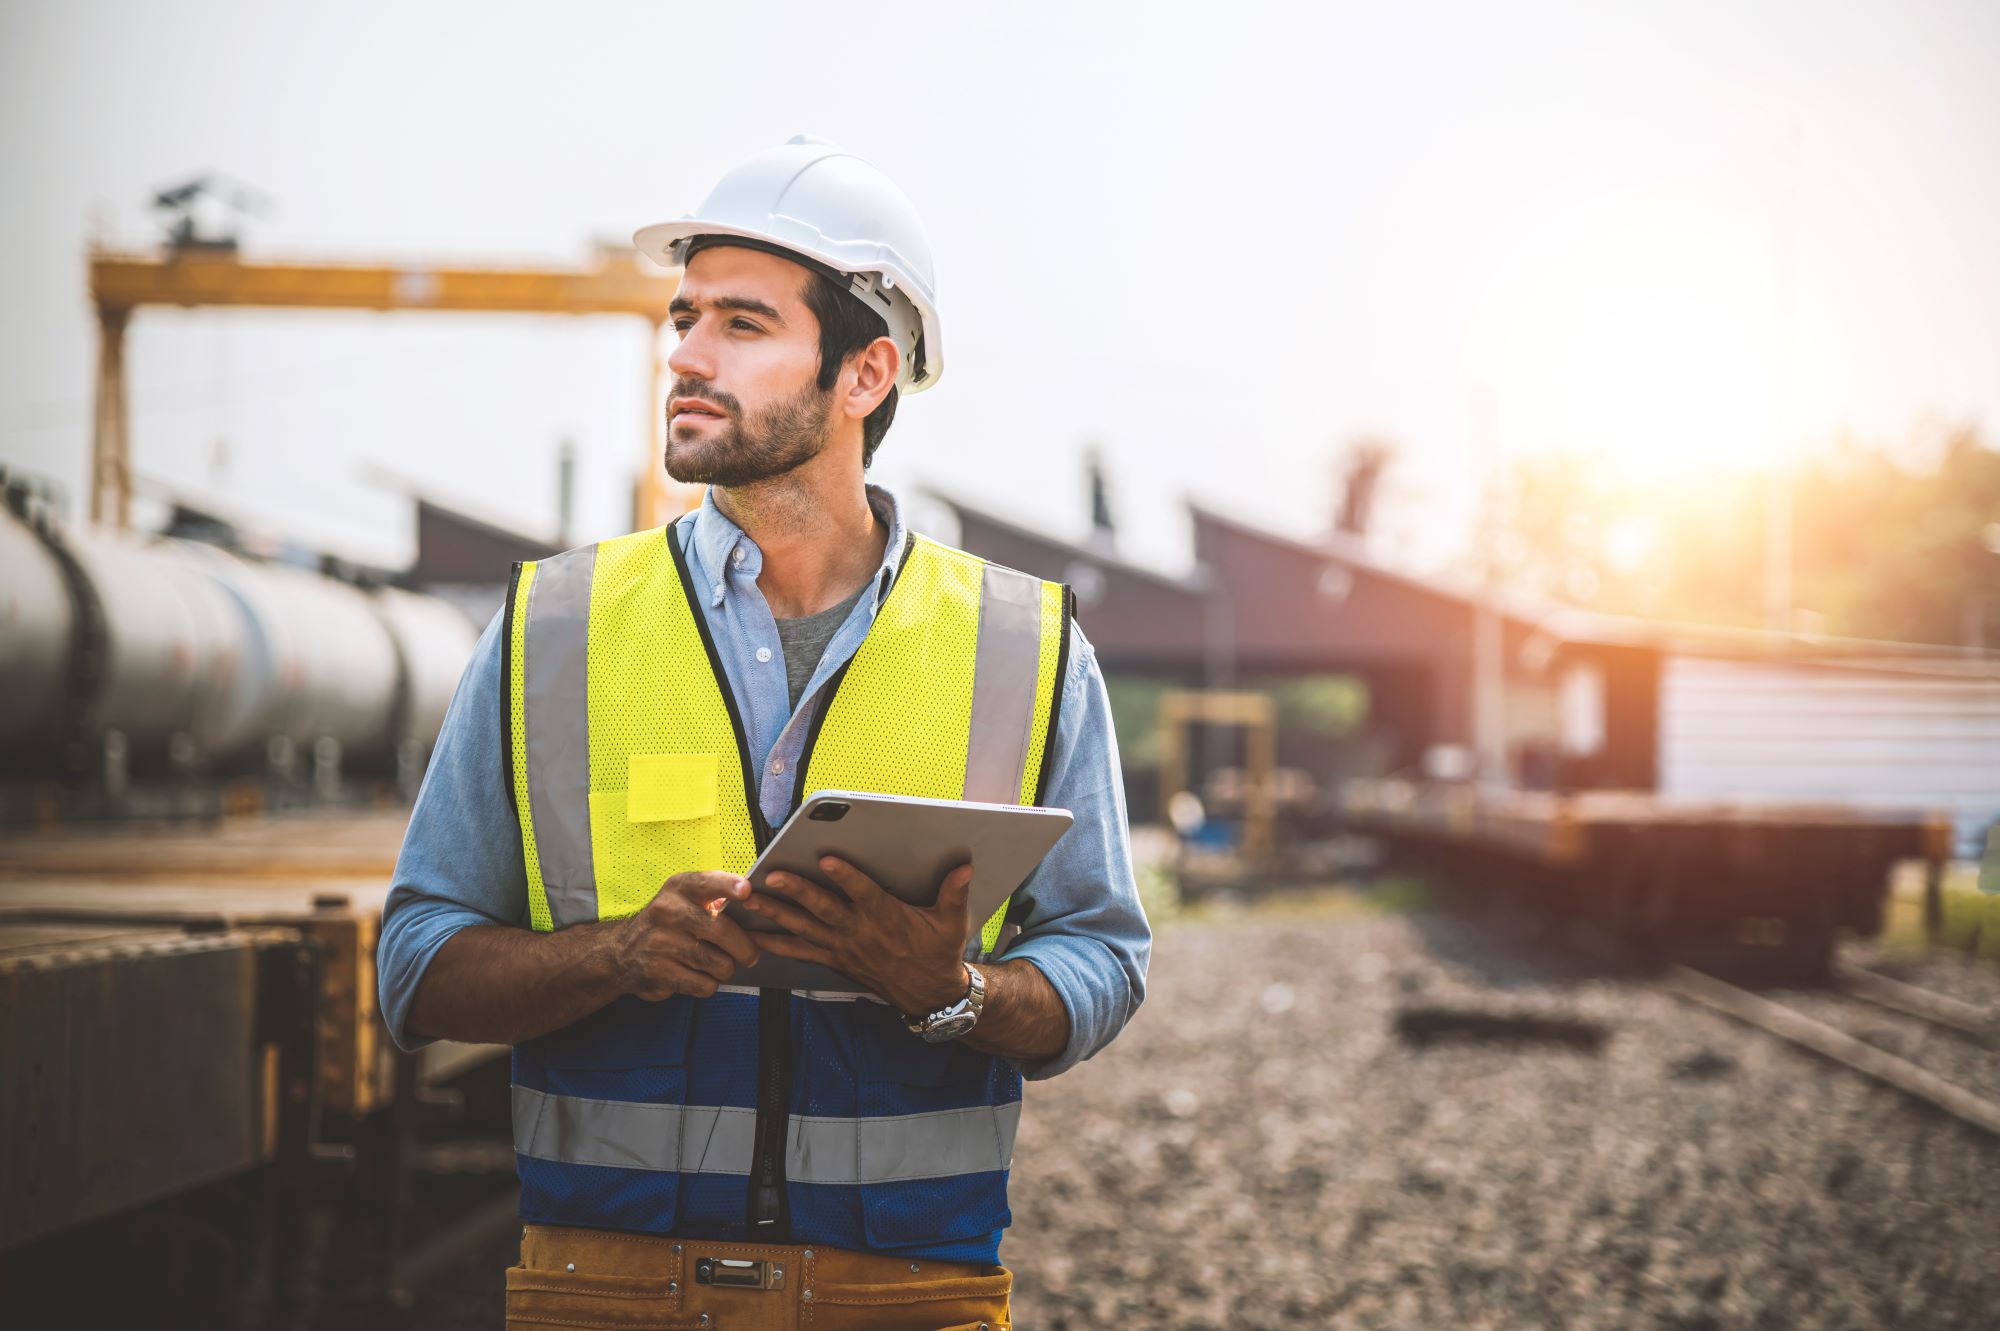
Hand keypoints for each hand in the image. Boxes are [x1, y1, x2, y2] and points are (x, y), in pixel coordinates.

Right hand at [607, 870, 760, 999]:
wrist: (620, 954)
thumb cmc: (667, 924)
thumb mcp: (682, 900)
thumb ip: (714, 896)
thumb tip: (755, 901)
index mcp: (677, 889)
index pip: (706, 882)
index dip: (728, 886)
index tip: (746, 891)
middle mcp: (667, 912)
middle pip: (722, 930)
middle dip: (745, 948)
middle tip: (751, 956)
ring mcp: (661, 943)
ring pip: (718, 963)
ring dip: (726, 969)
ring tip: (719, 965)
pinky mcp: (658, 973)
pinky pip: (704, 985)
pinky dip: (709, 985)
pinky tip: (700, 977)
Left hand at [745, 858, 973, 1014]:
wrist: (928, 995)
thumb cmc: (937, 954)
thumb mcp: (952, 924)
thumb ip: (953, 894)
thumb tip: (964, 868)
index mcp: (887, 917)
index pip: (864, 894)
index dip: (846, 877)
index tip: (826, 859)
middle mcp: (860, 932)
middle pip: (824, 909)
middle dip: (796, 892)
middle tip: (772, 877)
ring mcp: (843, 947)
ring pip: (804, 928)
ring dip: (775, 914)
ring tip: (750, 900)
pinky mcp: (834, 959)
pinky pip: (800, 951)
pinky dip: (776, 944)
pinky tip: (753, 935)